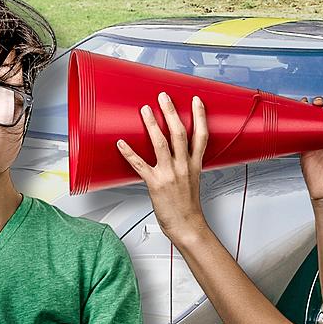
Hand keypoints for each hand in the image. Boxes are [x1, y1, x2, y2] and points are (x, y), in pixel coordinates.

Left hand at [116, 92, 210, 245]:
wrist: (187, 225)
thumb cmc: (188, 205)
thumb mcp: (194, 179)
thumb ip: (186, 162)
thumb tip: (177, 150)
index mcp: (194, 164)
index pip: (201, 135)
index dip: (199, 116)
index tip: (195, 100)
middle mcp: (183, 166)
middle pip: (179, 133)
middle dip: (171, 112)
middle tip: (163, 97)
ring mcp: (169, 174)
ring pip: (161, 144)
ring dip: (152, 125)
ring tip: (144, 110)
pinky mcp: (155, 184)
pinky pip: (140, 165)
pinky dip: (129, 153)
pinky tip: (121, 143)